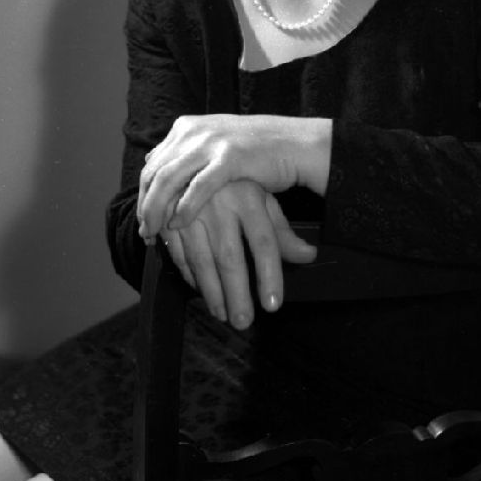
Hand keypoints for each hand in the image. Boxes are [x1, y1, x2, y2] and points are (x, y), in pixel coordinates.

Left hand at [138, 113, 330, 240]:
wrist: (295, 144)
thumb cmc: (255, 150)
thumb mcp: (213, 144)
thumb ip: (184, 152)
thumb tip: (151, 161)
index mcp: (187, 127)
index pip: (153, 163)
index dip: (144, 193)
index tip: (143, 219)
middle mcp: (194, 131)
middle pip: (155, 172)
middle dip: (146, 205)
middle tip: (145, 232)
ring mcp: (212, 142)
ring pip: (169, 178)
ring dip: (157, 209)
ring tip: (155, 232)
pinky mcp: (230, 157)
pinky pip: (198, 186)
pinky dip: (185, 207)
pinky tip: (178, 224)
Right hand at [159, 179, 316, 329]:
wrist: (192, 158)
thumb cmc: (235, 183)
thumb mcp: (262, 198)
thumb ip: (282, 231)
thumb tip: (310, 256)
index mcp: (248, 197)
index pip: (264, 242)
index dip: (269, 275)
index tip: (273, 306)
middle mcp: (220, 203)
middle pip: (230, 256)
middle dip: (237, 293)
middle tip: (243, 322)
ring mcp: (191, 211)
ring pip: (202, 259)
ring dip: (212, 291)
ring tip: (222, 314)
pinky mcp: (170, 217)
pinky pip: (179, 253)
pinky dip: (190, 276)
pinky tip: (200, 290)